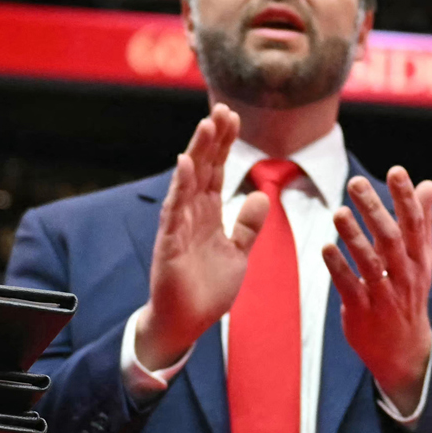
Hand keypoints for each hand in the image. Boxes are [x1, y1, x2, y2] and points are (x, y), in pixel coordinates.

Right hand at [137, 104, 269, 370]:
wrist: (186, 323)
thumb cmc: (207, 290)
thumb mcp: (238, 254)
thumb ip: (248, 226)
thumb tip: (262, 196)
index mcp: (209, 215)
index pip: (217, 171)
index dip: (225, 145)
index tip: (233, 117)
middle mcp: (192, 214)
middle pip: (203, 168)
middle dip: (213, 139)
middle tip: (222, 109)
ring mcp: (179, 226)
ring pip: (188, 181)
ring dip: (197, 152)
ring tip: (206, 125)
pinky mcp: (169, 243)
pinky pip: (174, 210)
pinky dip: (179, 187)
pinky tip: (184, 163)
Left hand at [327, 166, 431, 408]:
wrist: (404, 350)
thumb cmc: (409, 295)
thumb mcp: (421, 260)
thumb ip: (422, 221)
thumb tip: (428, 184)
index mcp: (419, 260)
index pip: (415, 224)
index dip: (405, 197)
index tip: (396, 171)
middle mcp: (405, 276)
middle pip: (391, 238)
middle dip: (375, 209)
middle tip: (356, 182)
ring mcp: (385, 295)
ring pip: (370, 263)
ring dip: (354, 236)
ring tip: (339, 212)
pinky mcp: (363, 312)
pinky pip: (350, 287)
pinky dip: (338, 268)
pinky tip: (326, 248)